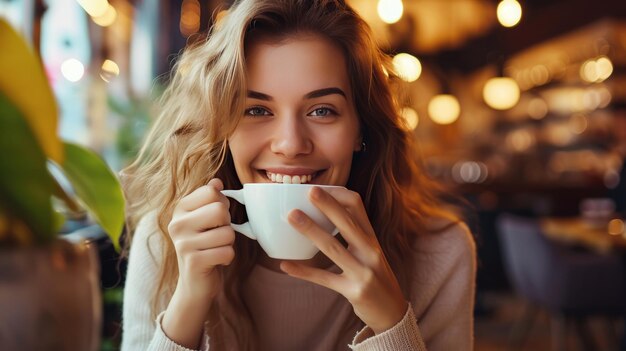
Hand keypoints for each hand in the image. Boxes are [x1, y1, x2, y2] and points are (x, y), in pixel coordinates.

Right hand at [168, 178, 234, 302]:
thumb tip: (216, 181)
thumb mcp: (205, 220)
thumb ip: (210, 199)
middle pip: (220, 210)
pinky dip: (228, 257)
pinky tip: (216, 261)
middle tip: (217, 235)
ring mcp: (183, 243)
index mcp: (180, 209)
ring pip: (227, 233)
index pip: (211, 191)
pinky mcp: (193, 262)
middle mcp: (177, 224)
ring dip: (228, 243)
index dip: (222, 204)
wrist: (194, 284)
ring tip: (215, 249)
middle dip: (227, 224)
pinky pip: (227, 252)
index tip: (215, 218)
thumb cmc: (205, 246)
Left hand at [280, 187, 407, 333]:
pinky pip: (324, 278)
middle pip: (348, 223)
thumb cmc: (375, 277)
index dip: (340, 196)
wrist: (392, 312)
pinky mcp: (354, 291)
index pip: (359, 208)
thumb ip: (352, 236)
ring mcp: (363, 272)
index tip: (321, 187)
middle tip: (309, 191)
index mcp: (372, 239)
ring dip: (311, 230)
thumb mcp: (370, 253)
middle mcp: (371, 252)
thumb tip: (323, 216)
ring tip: (292, 217)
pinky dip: (304, 272)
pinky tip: (286, 265)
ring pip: (333, 248)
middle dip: (328, 205)